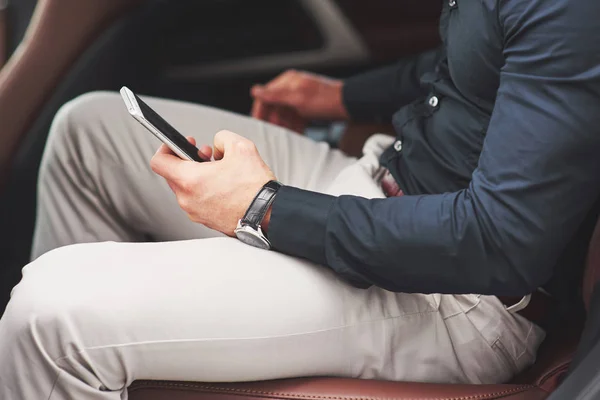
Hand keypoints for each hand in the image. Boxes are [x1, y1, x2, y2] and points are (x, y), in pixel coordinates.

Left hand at [150, 131, 275, 235]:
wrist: (268, 215)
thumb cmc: (255, 187)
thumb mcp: (241, 147)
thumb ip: (222, 138)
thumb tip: (217, 144)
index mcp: (190, 180)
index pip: (159, 162)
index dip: (166, 148)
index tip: (178, 144)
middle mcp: (187, 200)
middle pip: (173, 175)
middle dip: (187, 161)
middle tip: (206, 155)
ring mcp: (195, 213)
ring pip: (186, 188)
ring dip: (197, 176)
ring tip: (219, 171)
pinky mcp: (205, 221)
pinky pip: (197, 201)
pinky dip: (204, 190)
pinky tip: (224, 186)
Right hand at [250, 70, 348, 132]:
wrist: (349, 105)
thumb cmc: (325, 99)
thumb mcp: (297, 98)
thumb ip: (275, 95)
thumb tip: (255, 91)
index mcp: (287, 81)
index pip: (266, 95)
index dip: (260, 110)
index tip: (258, 124)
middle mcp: (292, 88)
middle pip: (275, 106)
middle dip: (274, 120)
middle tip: (273, 133)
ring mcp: (300, 98)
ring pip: (285, 114)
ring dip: (284, 125)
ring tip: (284, 136)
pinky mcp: (307, 107)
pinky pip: (295, 118)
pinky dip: (294, 126)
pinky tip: (296, 134)